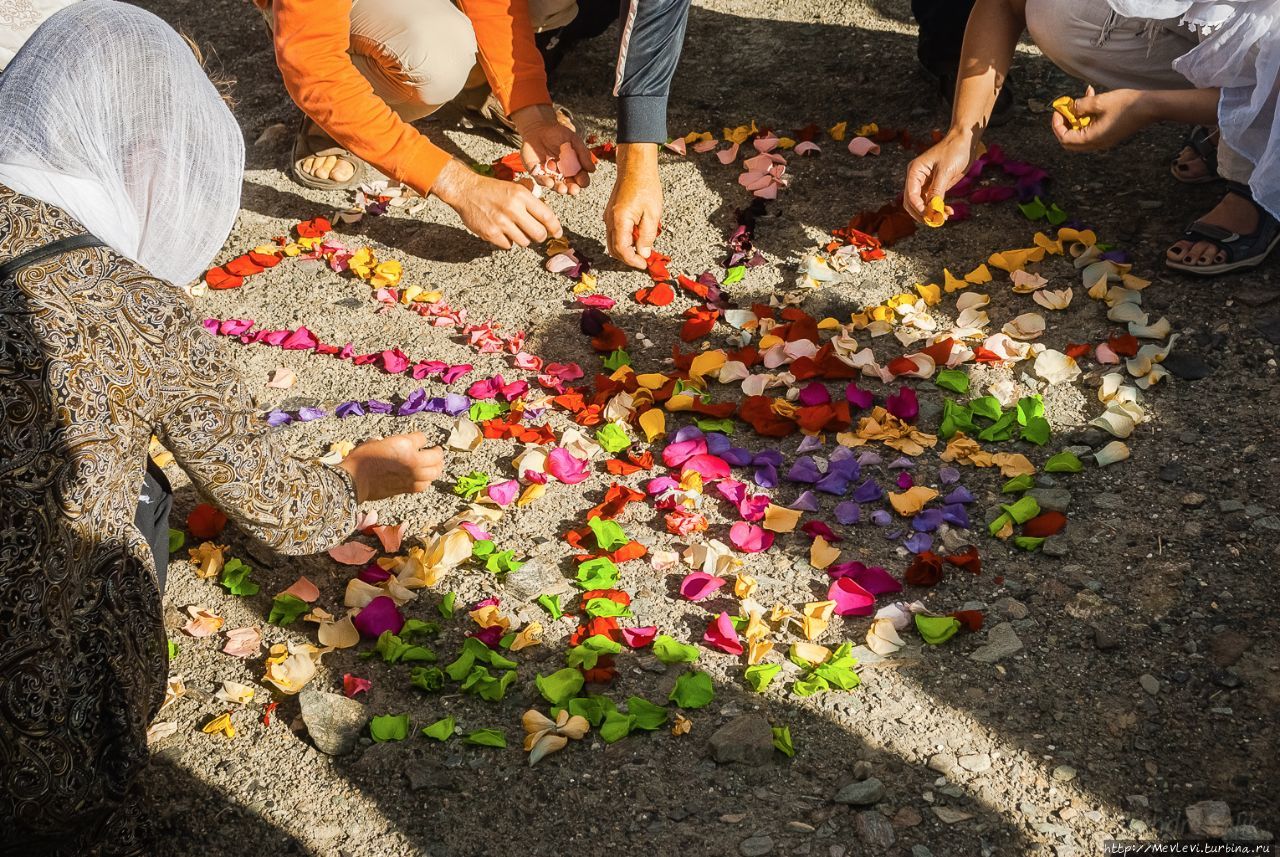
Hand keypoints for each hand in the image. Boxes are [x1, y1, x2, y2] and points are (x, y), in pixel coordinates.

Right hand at [339, 432, 443, 502]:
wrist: (354, 480)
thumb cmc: (362, 459)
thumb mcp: (378, 441)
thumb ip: (394, 442)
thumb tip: (399, 446)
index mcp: (404, 444)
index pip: (422, 438)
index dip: (420, 439)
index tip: (419, 440)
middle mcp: (412, 460)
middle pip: (436, 456)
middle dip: (437, 453)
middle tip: (436, 451)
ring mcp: (413, 475)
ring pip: (434, 472)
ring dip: (436, 468)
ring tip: (435, 465)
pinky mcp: (409, 488)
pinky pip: (425, 484)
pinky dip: (427, 480)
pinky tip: (425, 477)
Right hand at [431, 158, 561, 248]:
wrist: (465, 190)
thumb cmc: (492, 189)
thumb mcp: (514, 187)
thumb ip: (531, 199)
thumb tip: (547, 214)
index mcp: (521, 195)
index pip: (547, 215)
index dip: (555, 227)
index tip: (557, 232)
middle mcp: (513, 209)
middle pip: (538, 234)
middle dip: (540, 236)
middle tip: (536, 233)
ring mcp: (501, 223)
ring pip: (524, 242)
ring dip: (522, 238)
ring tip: (514, 229)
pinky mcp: (491, 233)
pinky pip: (508, 245)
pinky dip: (508, 241)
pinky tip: (502, 231)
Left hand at [511, 104, 593, 195]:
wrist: (538, 128)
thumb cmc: (557, 133)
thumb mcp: (573, 140)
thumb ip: (583, 153)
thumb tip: (592, 169)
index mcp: (574, 168)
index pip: (581, 179)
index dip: (583, 181)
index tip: (582, 179)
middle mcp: (563, 174)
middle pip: (570, 186)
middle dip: (572, 189)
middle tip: (574, 189)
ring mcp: (550, 174)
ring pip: (556, 186)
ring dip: (560, 189)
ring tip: (563, 189)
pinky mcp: (537, 173)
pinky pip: (541, 180)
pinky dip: (546, 182)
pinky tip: (550, 182)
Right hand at [605, 142, 661, 268]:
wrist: (635, 166)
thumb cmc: (645, 185)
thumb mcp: (652, 214)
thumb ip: (647, 236)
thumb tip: (643, 253)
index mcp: (619, 221)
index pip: (621, 250)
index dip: (633, 261)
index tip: (644, 264)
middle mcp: (610, 220)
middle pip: (613, 249)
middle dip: (628, 258)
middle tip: (643, 260)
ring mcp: (608, 216)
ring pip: (613, 242)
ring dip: (626, 250)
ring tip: (642, 250)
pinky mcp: (611, 213)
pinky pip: (615, 232)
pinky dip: (624, 240)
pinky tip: (638, 237)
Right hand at [903, 130, 976, 222]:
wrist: (965, 141)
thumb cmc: (954, 150)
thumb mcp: (945, 171)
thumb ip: (937, 190)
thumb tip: (932, 208)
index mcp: (915, 171)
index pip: (911, 195)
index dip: (918, 208)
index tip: (929, 216)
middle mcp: (917, 178)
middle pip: (912, 203)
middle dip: (922, 213)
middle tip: (935, 221)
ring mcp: (925, 183)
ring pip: (922, 204)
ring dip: (931, 213)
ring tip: (944, 217)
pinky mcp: (935, 186)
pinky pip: (933, 201)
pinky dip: (939, 208)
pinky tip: (949, 211)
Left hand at [1051, 87, 1150, 151]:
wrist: (1150, 107)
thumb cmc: (1127, 104)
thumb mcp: (1100, 101)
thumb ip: (1080, 106)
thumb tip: (1070, 108)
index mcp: (1092, 139)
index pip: (1064, 138)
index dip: (1057, 124)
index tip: (1058, 109)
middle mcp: (1096, 144)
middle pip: (1069, 141)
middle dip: (1064, 124)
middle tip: (1064, 109)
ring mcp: (1102, 140)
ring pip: (1079, 134)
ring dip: (1076, 118)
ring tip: (1078, 100)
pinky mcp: (1108, 134)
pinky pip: (1091, 129)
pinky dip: (1087, 117)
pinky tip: (1090, 98)